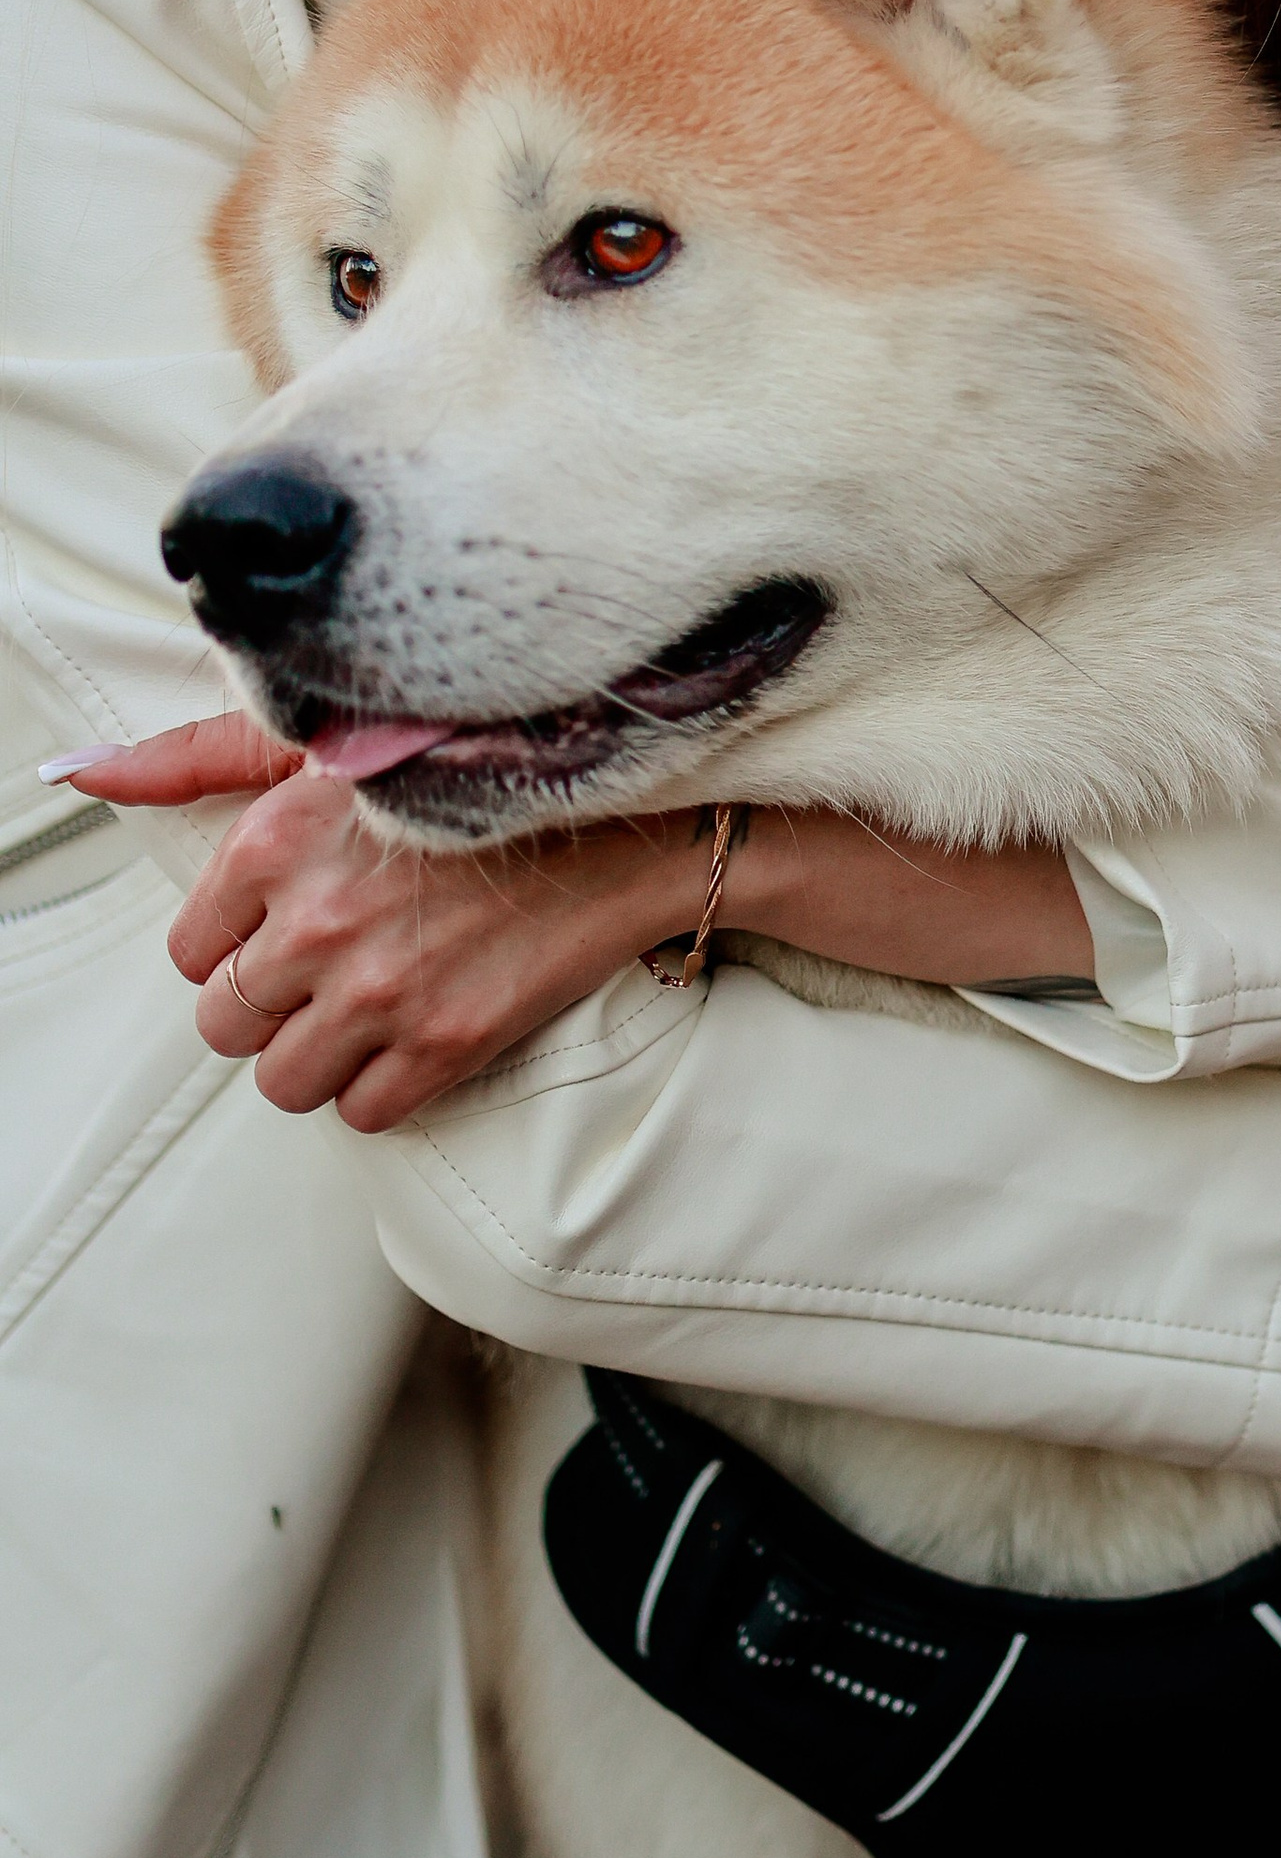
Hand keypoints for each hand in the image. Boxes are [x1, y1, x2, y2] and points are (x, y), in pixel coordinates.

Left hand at [164, 764, 701, 1131]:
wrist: (620, 823)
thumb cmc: (476, 773)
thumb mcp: (330, 745)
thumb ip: (199, 757)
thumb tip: (84, 773)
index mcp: (273, 843)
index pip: (193, 952)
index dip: (241, 947)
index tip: (288, 932)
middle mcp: (316, 922)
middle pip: (226, 1025)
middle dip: (271, 1008)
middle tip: (329, 976)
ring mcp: (381, 990)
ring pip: (283, 1082)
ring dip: (318, 1057)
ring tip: (368, 1012)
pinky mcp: (446, 1041)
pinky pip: (362, 1112)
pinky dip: (382, 1088)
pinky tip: (415, 1035)